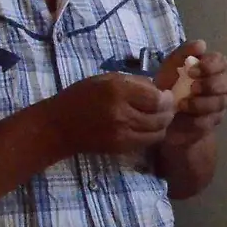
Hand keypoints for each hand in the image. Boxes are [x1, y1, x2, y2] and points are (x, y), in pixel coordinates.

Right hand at [47, 72, 173, 155]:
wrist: (58, 126)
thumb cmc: (81, 97)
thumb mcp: (106, 79)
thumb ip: (134, 83)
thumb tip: (159, 89)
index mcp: (118, 90)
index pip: (157, 97)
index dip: (167, 98)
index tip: (166, 95)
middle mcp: (122, 112)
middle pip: (161, 115)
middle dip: (168, 111)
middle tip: (167, 107)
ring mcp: (122, 132)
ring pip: (157, 131)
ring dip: (163, 124)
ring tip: (160, 117)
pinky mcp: (120, 147)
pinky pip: (147, 142)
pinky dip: (153, 135)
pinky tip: (149, 128)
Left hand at [155, 40, 226, 147]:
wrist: (159, 114)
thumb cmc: (168, 86)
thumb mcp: (171, 67)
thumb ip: (184, 53)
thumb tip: (202, 44)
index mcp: (212, 68)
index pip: (222, 62)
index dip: (210, 66)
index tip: (192, 71)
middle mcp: (221, 85)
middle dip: (211, 85)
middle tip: (192, 88)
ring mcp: (219, 105)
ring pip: (221, 102)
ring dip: (202, 103)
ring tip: (182, 104)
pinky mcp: (212, 123)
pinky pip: (211, 121)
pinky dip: (197, 119)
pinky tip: (184, 117)